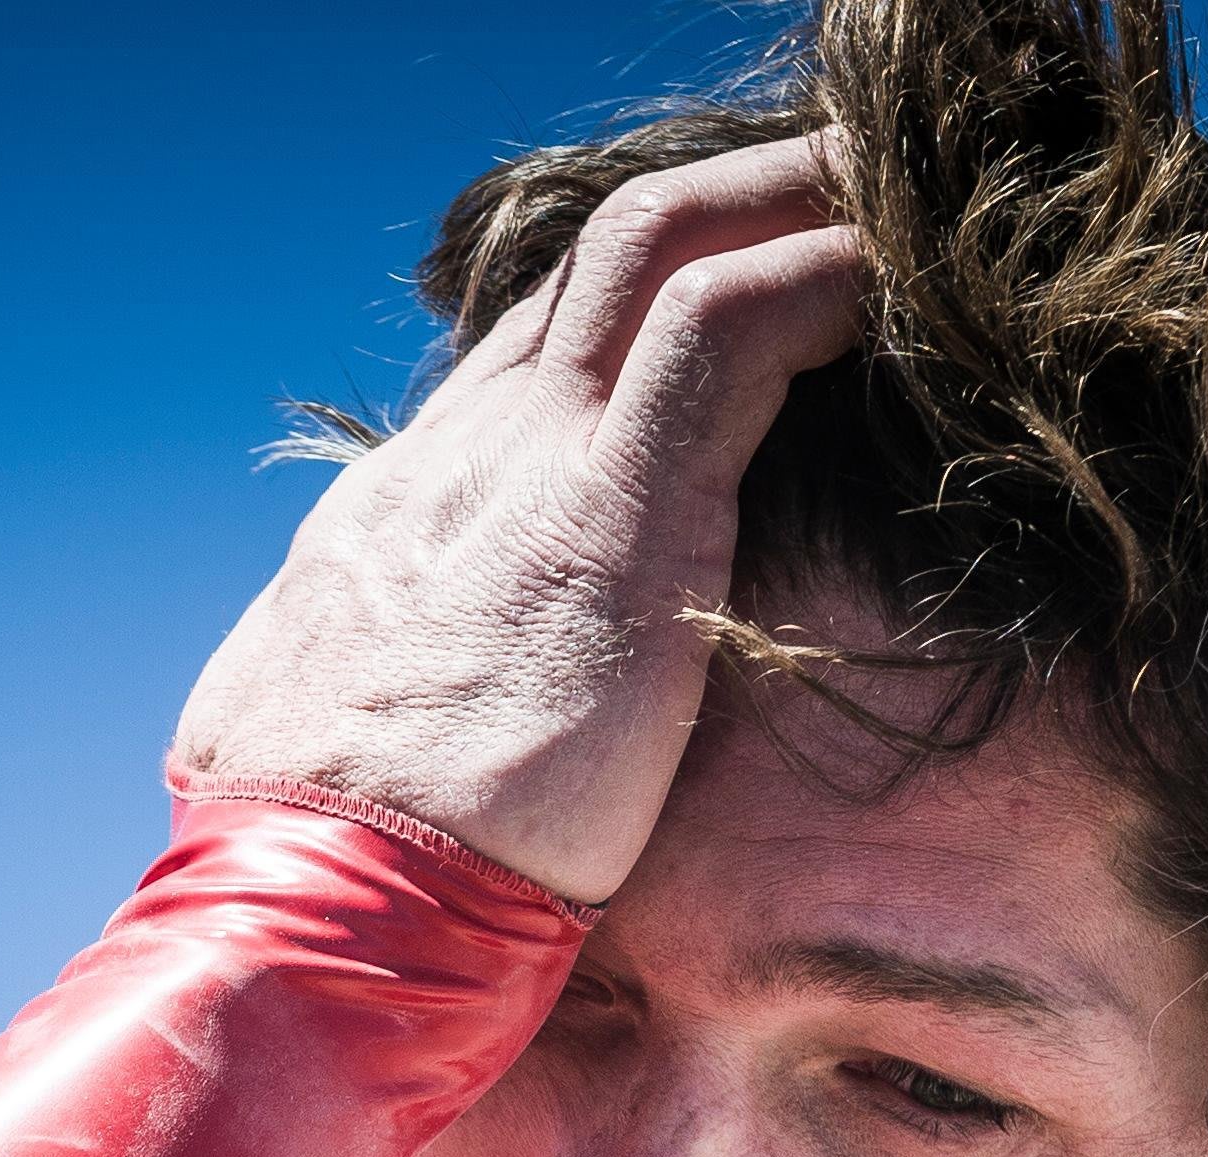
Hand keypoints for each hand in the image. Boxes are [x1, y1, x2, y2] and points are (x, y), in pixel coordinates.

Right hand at [168, 139, 864, 908]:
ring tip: (878, 189)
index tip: (710, 308)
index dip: (617, 320)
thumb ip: (378, 720)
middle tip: (826, 193)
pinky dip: (819, 275)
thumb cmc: (332, 896)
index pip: (512, 365)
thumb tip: (381, 765)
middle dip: (712, 209)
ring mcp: (523, 467)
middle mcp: (451, 462)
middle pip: (584, 270)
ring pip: (652, 247)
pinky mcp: (610, 509)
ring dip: (779, 201)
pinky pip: (728, 321)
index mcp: (391, 526)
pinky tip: (893, 276)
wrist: (314, 916)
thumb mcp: (327, 770)